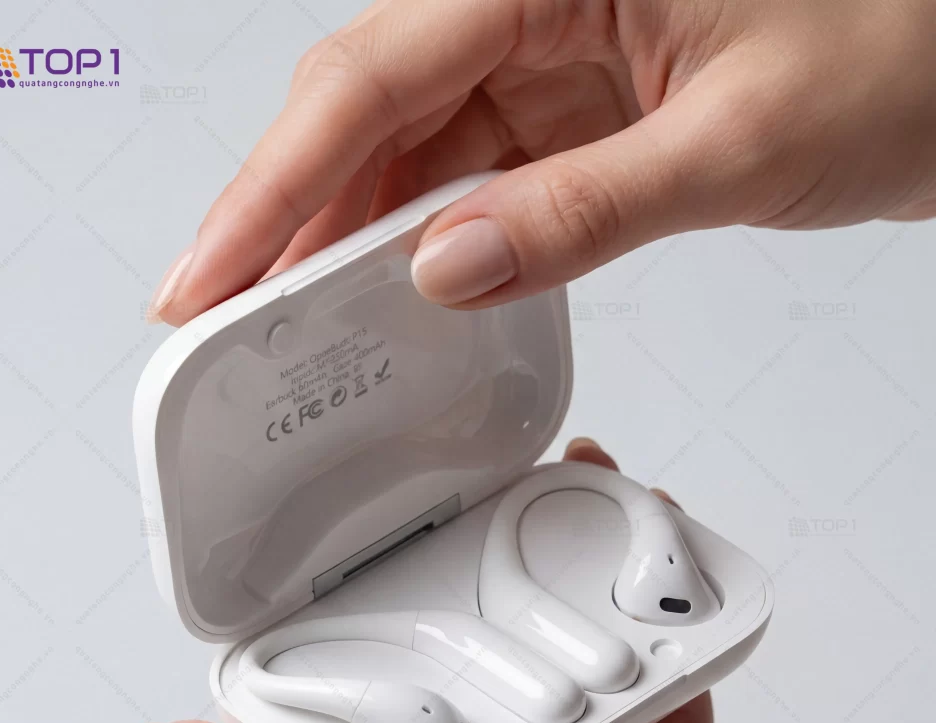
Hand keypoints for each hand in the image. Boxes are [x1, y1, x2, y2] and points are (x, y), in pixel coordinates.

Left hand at [136, 438, 872, 722]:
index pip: (374, 716)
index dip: (365, 625)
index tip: (364, 541)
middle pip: (484, 682)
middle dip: (490, 593)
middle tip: (493, 499)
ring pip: (580, 680)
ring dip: (587, 603)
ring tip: (585, 520)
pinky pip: (679, 714)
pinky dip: (684, 654)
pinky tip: (671, 596)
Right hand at [148, 0, 935, 324]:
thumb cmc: (904, 49)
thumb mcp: (737, 143)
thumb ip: (584, 212)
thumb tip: (448, 271)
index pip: (372, 76)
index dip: (276, 185)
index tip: (212, 270)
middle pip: (364, 107)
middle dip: (287, 214)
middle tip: (226, 310)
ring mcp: (547, 51)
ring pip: (406, 144)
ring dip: (347, 232)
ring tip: (290, 315)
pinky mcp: (568, 103)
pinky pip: (466, 169)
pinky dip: (424, 234)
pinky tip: (393, 288)